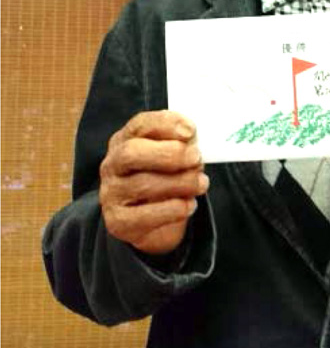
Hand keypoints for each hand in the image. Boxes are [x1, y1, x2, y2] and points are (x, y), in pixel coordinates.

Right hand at [99, 111, 208, 254]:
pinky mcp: (118, 222)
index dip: (166, 125)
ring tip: (200, 183)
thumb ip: (182, 142)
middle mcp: (112, 164)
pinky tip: (188, 205)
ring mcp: (111, 193)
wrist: (154, 220)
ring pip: (143, 184)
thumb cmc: (166, 177)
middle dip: (169, 154)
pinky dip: (173, 209)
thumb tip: (191, 139)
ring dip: (180, 183)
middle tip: (196, 158)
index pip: (140, 125)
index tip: (191, 131)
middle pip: (131, 152)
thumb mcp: (174, 154)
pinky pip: (145, 215)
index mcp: (125, 139)